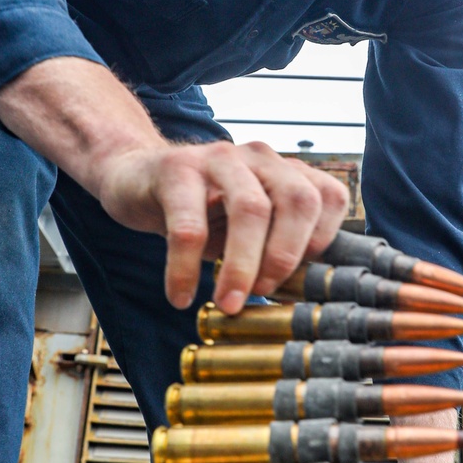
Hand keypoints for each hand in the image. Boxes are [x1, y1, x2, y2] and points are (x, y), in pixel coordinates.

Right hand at [0, 56, 348, 311]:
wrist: (134, 178)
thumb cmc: (200, 212)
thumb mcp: (244, 231)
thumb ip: (274, 250)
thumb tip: (300, 300)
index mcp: (284, 171)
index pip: (328, 197)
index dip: (320, 241)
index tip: (297, 280)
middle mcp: (259, 158)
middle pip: (298, 200)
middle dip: (285, 256)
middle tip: (263, 293)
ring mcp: (219, 158)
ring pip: (250, 208)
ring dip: (243, 266)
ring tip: (228, 304)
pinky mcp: (175, 169)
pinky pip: (188, 225)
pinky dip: (186, 268)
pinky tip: (180, 295)